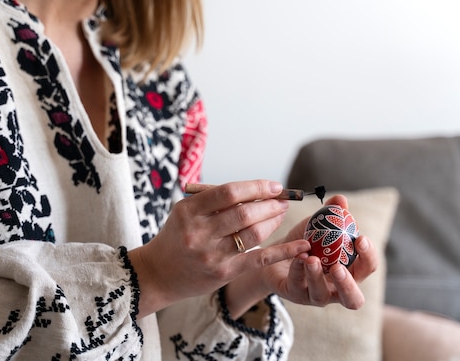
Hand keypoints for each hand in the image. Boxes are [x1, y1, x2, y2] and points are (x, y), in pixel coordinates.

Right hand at [128, 180, 310, 317]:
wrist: (158, 273)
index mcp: (189, 211)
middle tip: (283, 199)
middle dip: (270, 204)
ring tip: (282, 213)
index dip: (256, 187)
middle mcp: (199, 232)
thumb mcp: (185, 212)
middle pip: (244, 212)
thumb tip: (254, 189)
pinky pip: (259, 259)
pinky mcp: (223, 273)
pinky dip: (283, 251)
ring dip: (274, 221)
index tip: (273, 186)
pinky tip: (301, 246)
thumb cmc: (176, 236)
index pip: (229, 193)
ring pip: (253, 234)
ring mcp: (211, 254)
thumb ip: (213, 199)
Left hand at [224, 194, 378, 318]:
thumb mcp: (317, 225)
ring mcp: (314, 295)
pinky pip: (297, 285)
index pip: (367, 268)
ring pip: (321, 295)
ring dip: (317, 276)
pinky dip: (297, 270)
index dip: (369, 256)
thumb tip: (341, 200)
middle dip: (348, 284)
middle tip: (339, 267)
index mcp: (348, 270)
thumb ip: (331, 213)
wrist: (274, 254)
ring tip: (311, 258)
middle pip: (353, 299)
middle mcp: (335, 288)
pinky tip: (297, 256)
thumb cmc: (303, 242)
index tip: (361, 239)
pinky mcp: (294, 294)